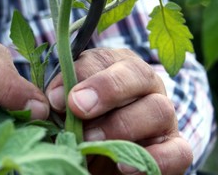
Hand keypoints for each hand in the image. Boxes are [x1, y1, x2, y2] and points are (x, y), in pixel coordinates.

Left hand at [45, 48, 192, 174]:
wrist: (103, 153)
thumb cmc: (82, 122)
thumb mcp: (64, 108)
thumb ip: (56, 100)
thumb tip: (45, 105)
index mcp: (114, 66)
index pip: (102, 59)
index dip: (79, 76)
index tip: (55, 99)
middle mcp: (144, 85)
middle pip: (137, 73)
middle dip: (106, 89)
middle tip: (78, 108)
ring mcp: (163, 115)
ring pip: (158, 109)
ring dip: (122, 126)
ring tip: (91, 141)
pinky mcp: (175, 148)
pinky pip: (178, 151)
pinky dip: (154, 158)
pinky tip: (124, 166)